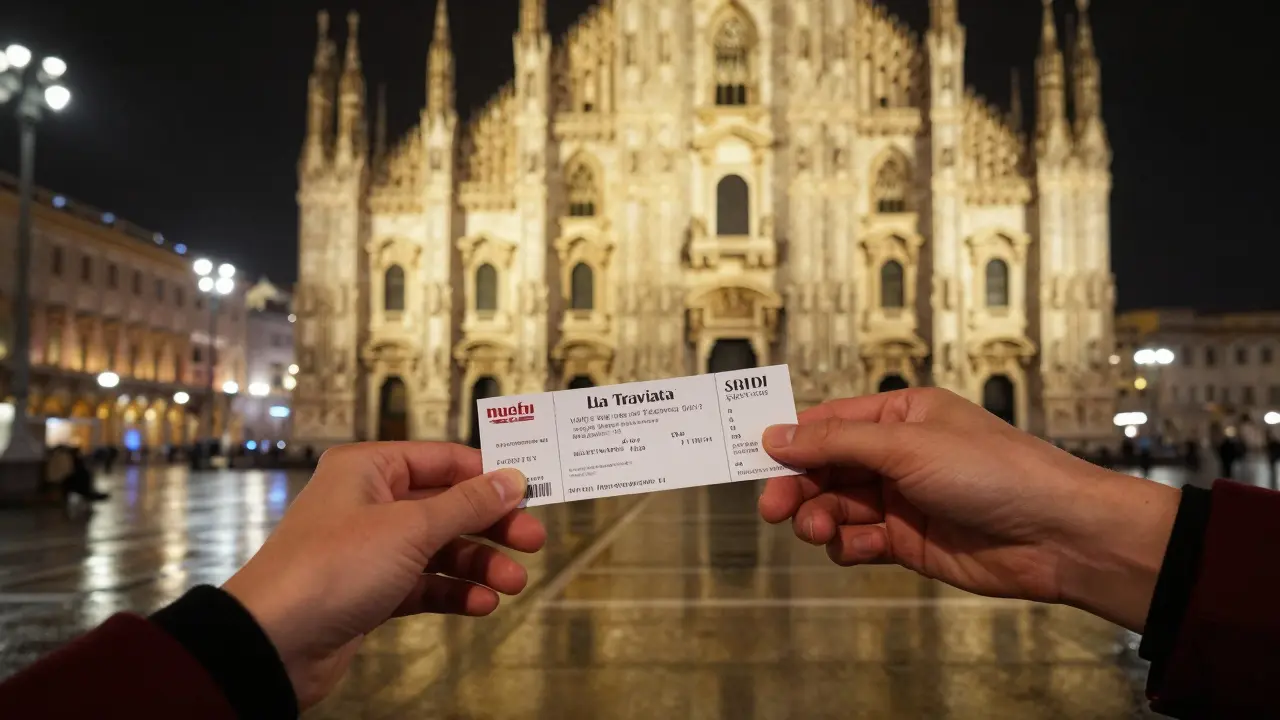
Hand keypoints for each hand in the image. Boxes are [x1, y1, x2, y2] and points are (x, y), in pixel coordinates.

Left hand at [222, 443, 544, 708]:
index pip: (443, 459)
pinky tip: (482, 603)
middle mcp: (368, 503)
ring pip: (440, 549)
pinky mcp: (370, 591)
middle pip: (447, 506)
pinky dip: (454, 592)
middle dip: (491, 525)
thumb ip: (467, 504)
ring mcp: (369, 549)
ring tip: (512, 582)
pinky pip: (425, 584)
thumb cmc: (326, 569)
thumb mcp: (410, 527)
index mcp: (369, 468)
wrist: (274, 643)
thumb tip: (510, 479)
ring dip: (479, 564)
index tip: (529, 490)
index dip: (488, 475)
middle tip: (531, 540)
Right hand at [759, 389, 1178, 631]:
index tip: (755, 458)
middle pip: (826, 467)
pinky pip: (859, 541)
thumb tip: (778, 434)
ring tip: (818, 530)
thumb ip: (837, 441)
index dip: (792, 440)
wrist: (1056, 535)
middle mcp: (899, 454)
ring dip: (820, 518)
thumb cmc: (997, 472)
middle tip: (774, 507)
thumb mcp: (907, 444)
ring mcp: (903, 499)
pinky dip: (849, 546)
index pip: (830, 421)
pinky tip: (857, 548)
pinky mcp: (909, 541)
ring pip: (837, 506)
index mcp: (902, 414)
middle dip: (798, 486)